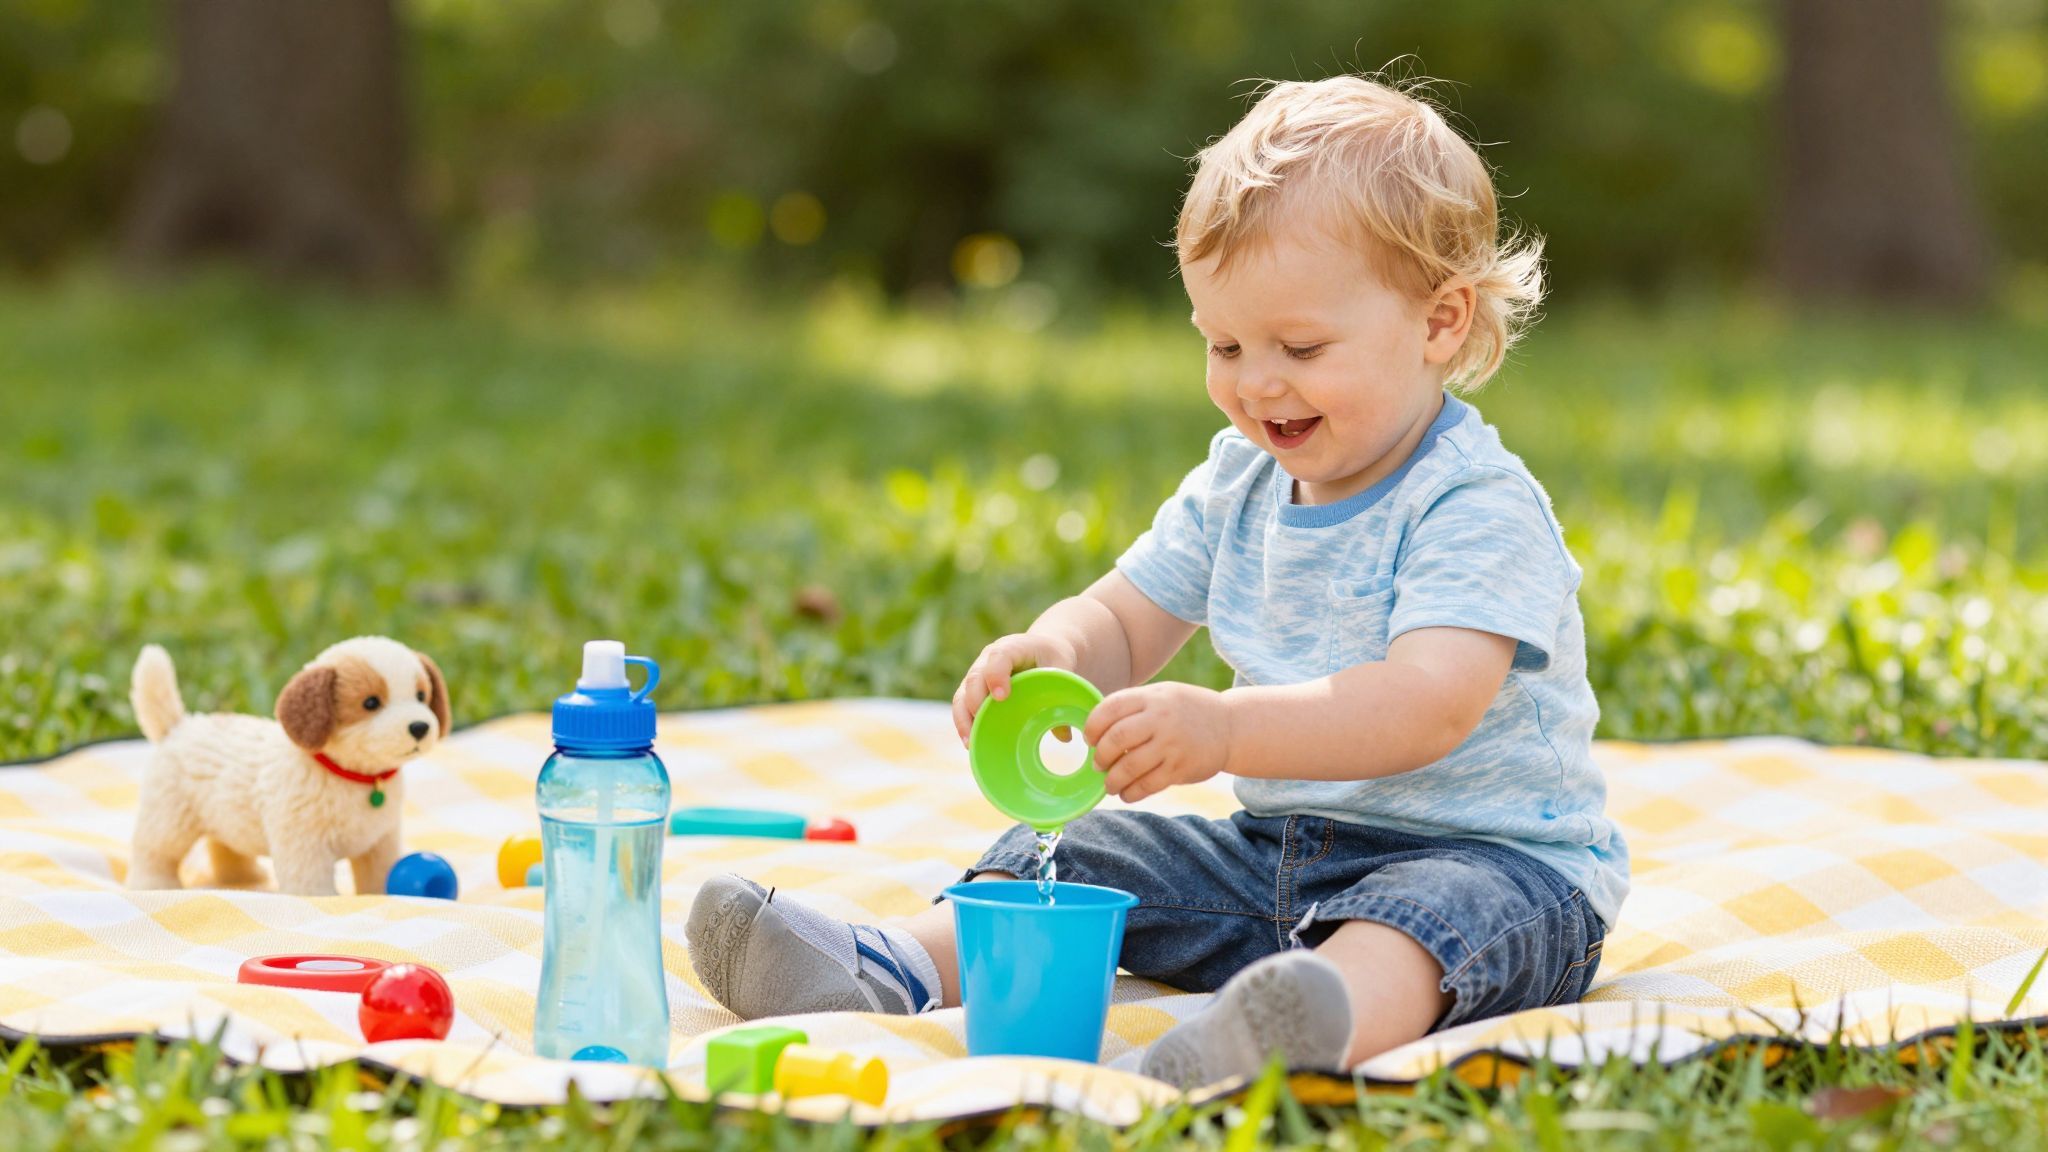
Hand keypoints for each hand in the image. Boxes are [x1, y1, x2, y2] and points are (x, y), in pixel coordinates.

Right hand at [952, 633, 1078, 746]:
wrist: (1042, 649)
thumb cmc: (1052, 658)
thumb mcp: (1062, 669)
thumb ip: (1063, 696)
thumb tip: (1064, 736)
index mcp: (1012, 648)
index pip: (999, 657)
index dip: (996, 675)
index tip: (1001, 697)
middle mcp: (988, 659)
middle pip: (974, 677)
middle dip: (974, 702)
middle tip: (982, 725)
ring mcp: (978, 674)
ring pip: (962, 693)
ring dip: (963, 718)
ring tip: (970, 742)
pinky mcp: (973, 689)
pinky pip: (962, 705)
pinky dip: (963, 723)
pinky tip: (969, 742)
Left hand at [1083, 682, 1232, 803]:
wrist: (1229, 726)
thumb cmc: (1186, 710)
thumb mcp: (1161, 695)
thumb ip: (1132, 706)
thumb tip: (1095, 729)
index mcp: (1151, 697)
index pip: (1109, 709)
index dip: (1092, 727)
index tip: (1090, 739)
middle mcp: (1160, 718)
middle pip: (1115, 739)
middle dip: (1100, 756)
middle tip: (1098, 764)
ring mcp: (1171, 744)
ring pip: (1128, 767)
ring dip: (1112, 780)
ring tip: (1110, 784)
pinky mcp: (1180, 768)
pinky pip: (1147, 785)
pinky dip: (1131, 793)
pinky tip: (1127, 793)